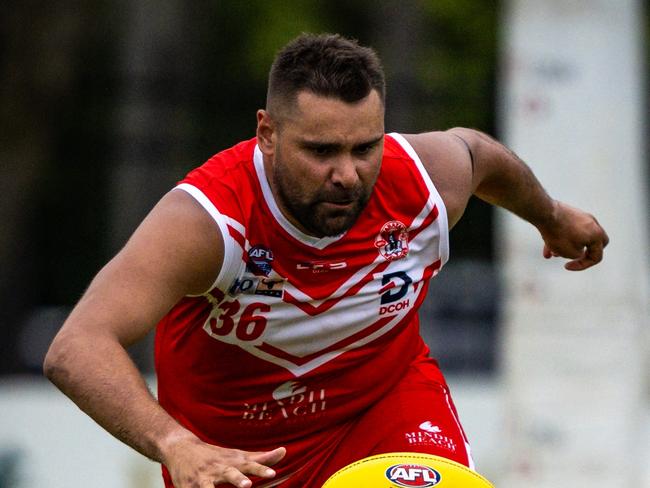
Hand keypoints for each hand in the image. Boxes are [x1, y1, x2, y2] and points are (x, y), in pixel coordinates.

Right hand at [160, 432, 285, 487]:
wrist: (181, 448)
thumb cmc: (216, 456)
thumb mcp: (238, 456)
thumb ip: (261, 457)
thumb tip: (284, 451)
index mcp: (233, 463)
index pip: (250, 465)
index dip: (261, 469)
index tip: (273, 474)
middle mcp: (219, 469)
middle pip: (231, 474)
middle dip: (238, 480)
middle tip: (247, 485)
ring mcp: (203, 479)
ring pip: (209, 487)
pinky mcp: (188, 487)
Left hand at [538, 201, 608, 270]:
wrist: (545, 213)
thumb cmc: (558, 233)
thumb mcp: (570, 253)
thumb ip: (578, 255)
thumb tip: (577, 251)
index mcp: (597, 235)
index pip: (596, 256)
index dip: (582, 265)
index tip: (568, 266)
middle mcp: (592, 223)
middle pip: (594, 242)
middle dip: (584, 252)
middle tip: (576, 257)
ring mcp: (581, 216)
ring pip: (577, 236)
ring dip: (567, 246)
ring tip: (554, 253)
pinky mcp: (569, 212)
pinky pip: (567, 229)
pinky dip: (560, 238)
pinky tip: (547, 246)